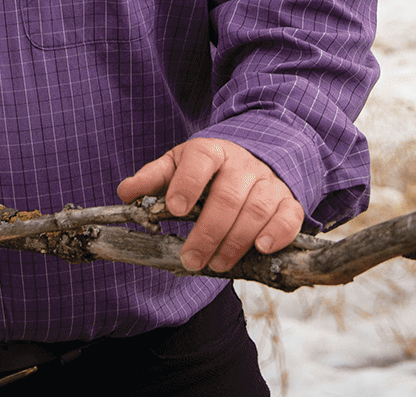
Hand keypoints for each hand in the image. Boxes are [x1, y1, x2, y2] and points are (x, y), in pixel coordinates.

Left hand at [116, 137, 303, 272]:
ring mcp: (268, 182)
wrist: (249, 161)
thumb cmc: (206, 170)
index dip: (188, 184)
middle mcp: (242, 165)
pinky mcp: (288, 201)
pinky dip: (278, 233)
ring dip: (236, 241)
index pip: (200, 160)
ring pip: (257, 209)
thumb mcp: (176, 166)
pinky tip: (261, 249)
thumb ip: (153, 179)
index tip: (175, 209)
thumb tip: (125, 193)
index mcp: (211, 152)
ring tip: (216, 263)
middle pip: (227, 196)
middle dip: (208, 231)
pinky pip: (290, 216)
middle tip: (191, 258)